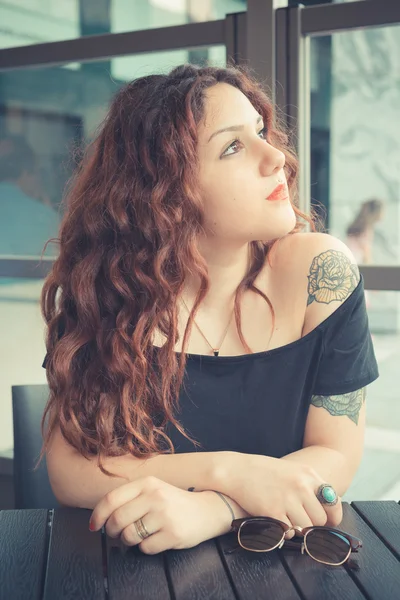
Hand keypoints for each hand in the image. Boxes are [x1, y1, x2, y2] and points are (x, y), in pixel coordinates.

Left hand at [89, 476, 230, 553]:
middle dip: (112, 532)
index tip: (94, 525)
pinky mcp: (172, 534)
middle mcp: (155, 496)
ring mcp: (164, 515)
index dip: (98, 515)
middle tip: (117, 534)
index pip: (111, 499)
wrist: (207, 510)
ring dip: (129, 541)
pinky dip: (146, 548)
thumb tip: (100, 518)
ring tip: (141, 534)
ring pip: (129, 536)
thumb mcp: (153, 490)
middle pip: (117, 520)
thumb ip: (129, 498)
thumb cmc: (174, 502)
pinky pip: (145, 548)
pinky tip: (156, 538)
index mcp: (147, 483)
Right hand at [222, 454, 342, 538]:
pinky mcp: (274, 511)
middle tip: (300, 520)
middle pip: (320, 519)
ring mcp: (288, 499)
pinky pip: (289, 532)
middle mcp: (301, 486)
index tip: (329, 523)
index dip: (333, 517)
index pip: (333, 502)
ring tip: (286, 519)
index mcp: (308, 474)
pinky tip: (277, 521)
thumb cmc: (264, 472)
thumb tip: (327, 509)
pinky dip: (285, 531)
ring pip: (306, 528)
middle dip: (312, 524)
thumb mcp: (292, 471)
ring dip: (298, 528)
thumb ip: (310, 486)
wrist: (236, 470)